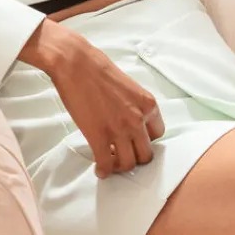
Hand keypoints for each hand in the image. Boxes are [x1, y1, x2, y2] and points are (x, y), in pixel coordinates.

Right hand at [22, 19, 164, 176]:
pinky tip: (100, 169)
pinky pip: (106, 163)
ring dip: (120, 166)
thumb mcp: (129, 87)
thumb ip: (134, 106)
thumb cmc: (99, 69)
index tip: (134, 141)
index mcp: (148, 105)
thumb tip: (130, 121)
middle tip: (122, 155)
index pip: (158, 134)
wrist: (76, 64)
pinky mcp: (99, 137)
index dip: (145, 140)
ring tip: (110, 162)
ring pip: (128, 163)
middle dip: (134, 157)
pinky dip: (104, 170)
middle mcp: (138, 119)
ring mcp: (119, 130)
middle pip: (146, 154)